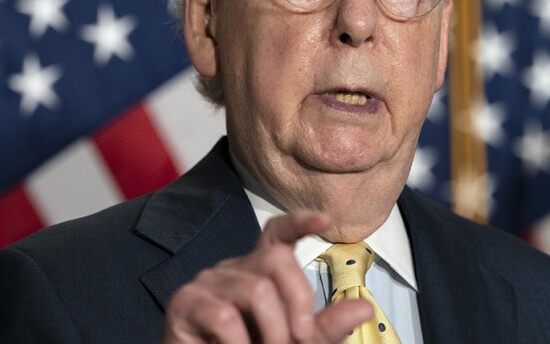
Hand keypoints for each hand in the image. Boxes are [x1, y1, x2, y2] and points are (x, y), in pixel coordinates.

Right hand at [162, 210, 372, 342]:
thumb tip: (365, 307)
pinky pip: (224, 317)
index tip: (325, 219)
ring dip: (273, 333)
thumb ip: (324, 327)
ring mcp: (206, 283)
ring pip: (257, 290)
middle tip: (300, 343)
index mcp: (258, 273)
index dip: (299, 222)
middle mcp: (232, 269)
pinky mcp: (184, 303)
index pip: (277, 234)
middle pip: (276, 260)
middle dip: (298, 304)